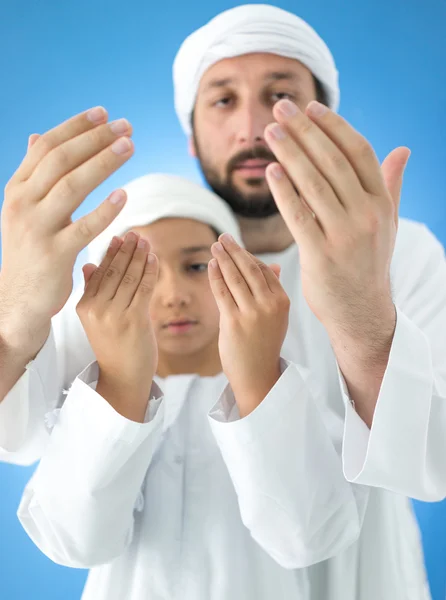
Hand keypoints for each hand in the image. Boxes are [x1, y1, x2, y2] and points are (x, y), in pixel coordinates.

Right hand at [0, 107, 133, 342]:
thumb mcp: (24, 209)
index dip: (75, 127)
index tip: (103, 114)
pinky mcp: (54, 254)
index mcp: (16, 188)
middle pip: (61, 160)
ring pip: (72, 187)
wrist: (19, 298)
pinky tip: (124, 195)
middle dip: (95, 139)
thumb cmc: (29, 250)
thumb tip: (35, 136)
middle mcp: (22, 204)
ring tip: (129, 147)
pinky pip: (84, 228)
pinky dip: (105, 210)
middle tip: (126, 126)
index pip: (46, 147)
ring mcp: (36, 228)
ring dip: (103, 163)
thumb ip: (33, 175)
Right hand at [76, 232, 158, 420]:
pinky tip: (154, 258)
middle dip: (127, 249)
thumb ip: (92, 291)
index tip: (120, 236)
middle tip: (136, 233)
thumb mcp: (95, 319)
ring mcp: (114, 315)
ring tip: (146, 241)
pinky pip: (143, 288)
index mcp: (84, 306)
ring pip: (129, 277)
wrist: (122, 378)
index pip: (99, 272)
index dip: (111, 252)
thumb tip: (88, 264)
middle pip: (114, 271)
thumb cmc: (113, 347)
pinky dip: (149, 271)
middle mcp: (96, 309)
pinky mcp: (134, 320)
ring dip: (140, 256)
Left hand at [208, 233, 289, 416]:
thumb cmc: (264, 344)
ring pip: (234, 278)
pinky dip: (215, 276)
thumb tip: (273, 265)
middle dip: (234, 250)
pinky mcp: (234, 321)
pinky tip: (210, 266)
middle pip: (249, 269)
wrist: (257, 375)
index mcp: (282, 301)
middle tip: (222, 237)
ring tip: (214, 247)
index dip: (247, 255)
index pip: (263, 270)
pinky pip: (222, 292)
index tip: (235, 245)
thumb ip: (272, 290)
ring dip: (222, 259)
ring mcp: (252, 313)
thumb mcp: (276, 316)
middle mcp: (269, 305)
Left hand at [263, 99, 408, 345]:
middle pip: (332, 161)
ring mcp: (344, 235)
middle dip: (304, 131)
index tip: (310, 108)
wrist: (361, 311)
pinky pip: (299, 215)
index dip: (333, 127)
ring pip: (313, 183)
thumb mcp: (387, 223)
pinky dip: (284, 191)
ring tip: (270, 132)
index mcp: (382, 203)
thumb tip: (403, 150)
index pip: (358, 152)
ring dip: (290, 153)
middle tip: (281, 108)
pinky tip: (270, 171)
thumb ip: (391, 185)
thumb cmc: (368, 263)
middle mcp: (367, 215)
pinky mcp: (321, 254)